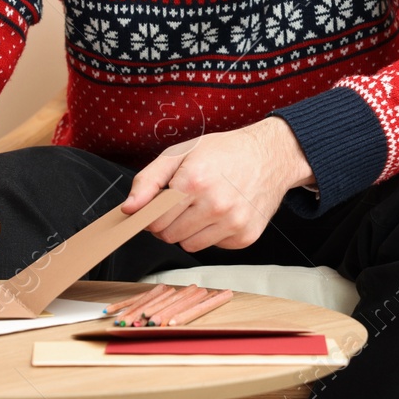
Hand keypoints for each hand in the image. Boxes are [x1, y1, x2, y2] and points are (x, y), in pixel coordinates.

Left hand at [120, 117, 312, 253]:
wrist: (270, 155)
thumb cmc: (224, 151)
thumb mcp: (181, 153)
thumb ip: (148, 180)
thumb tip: (128, 208)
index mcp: (194, 181)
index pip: (154, 220)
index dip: (152, 215)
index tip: (159, 207)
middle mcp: (215, 205)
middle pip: (169, 236)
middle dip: (169, 223)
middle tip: (183, 204)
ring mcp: (233, 223)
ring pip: (190, 246)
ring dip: (190, 231)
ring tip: (203, 207)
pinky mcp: (245, 236)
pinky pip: (213, 247)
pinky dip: (213, 234)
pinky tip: (222, 214)